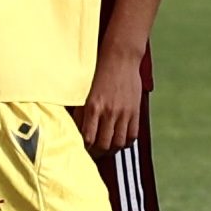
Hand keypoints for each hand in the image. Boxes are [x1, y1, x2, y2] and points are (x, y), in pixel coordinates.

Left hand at [79, 40, 149, 156]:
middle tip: (92, 153)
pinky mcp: (135, 111)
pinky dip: (125, 142)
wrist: (120, 57)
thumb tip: (75, 130)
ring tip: (106, 149)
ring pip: (118, 143)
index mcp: (93, 106)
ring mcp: (124, 112)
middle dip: (96, 153)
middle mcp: (109, 112)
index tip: (81, 150)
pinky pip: (132, 135)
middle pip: (103, 145)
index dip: (84, 148)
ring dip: (111, 150)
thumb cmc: (99, 71)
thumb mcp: (84, 91)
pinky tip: (119, 140)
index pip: (87, 139)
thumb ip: (80, 112)